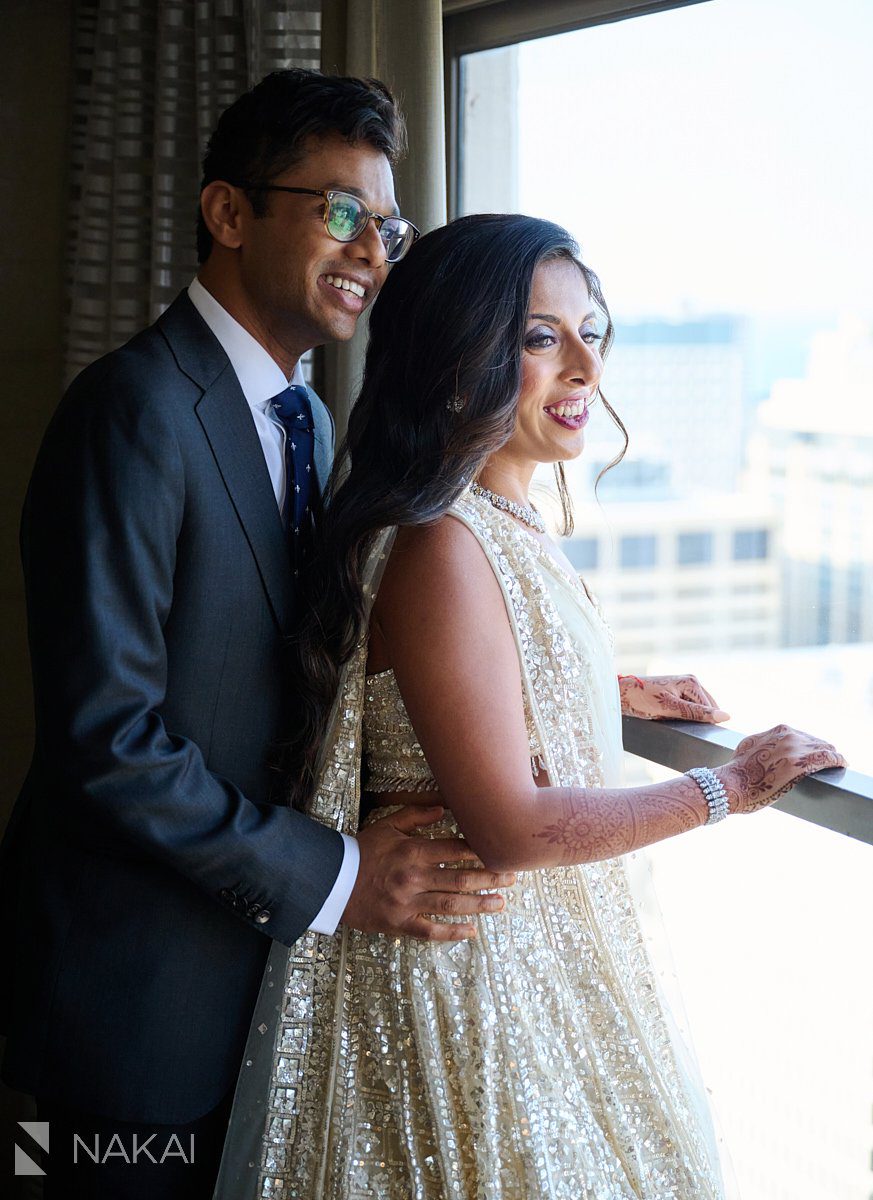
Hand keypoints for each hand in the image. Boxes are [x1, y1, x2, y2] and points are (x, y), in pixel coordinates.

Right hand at [342, 805, 516, 940]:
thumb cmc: (362, 850)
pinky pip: (430, 931)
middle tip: (512, 877)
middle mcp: (414, 877)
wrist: (332, 880)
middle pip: (460, 878)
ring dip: (480, 904)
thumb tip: (443, 808)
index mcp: (413, 851)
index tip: (500, 852)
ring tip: (501, 903)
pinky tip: (471, 931)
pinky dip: (452, 933)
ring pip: (451, 904)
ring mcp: (408, 902)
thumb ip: (416, 816)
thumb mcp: (387, 825)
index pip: (455, 850)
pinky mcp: (400, 923)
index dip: (480, 852)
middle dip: (490, 878)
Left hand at [618, 673, 729, 722]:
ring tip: (670, 720)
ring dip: (688, 719)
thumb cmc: (642, 700)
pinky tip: (669, 718)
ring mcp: (683, 686)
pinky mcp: (676, 692)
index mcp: (692, 681)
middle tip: (677, 725)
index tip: (688, 729)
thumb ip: (697, 713)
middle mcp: (691, 681)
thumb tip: (726, 717)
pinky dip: (681, 716)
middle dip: (696, 720)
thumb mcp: (671, 709)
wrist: (620, 694)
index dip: (702, 723)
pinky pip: (687, 709)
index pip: (711, 709)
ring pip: (696, 710)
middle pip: (706, 709)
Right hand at [716, 724, 846, 813]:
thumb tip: (768, 749)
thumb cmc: (736, 772)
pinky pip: (826, 758)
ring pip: (822, 748)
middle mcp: (785, 735)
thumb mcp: (749, 747)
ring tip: (838, 761)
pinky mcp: (800, 764)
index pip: (801, 735)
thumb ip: (763, 743)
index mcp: (775, 731)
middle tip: (831, 759)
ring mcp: (793, 749)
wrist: (730, 784)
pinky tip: (842, 763)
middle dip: (823, 749)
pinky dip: (836, 760)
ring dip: (831, 755)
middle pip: (814, 741)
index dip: (811, 744)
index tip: (816, 752)